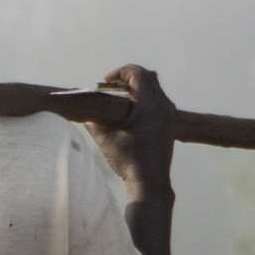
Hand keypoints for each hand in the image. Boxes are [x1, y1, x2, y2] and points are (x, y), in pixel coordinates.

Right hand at [94, 64, 177, 212]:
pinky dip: (144, 98)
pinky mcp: (170, 124)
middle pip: (149, 77)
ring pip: (156, 87)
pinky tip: (130, 111)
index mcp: (149, 106)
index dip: (120, 72)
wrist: (150, 183)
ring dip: (137, 87)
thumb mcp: (105, 139)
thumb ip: (94, 121)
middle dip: (128, 77)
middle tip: (111, 86)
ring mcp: (169, 115)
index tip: (105, 82)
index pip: (138, 74)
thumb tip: (85, 110)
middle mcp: (163, 107)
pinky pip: (159, 100)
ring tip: (119, 97)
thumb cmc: (128, 161)